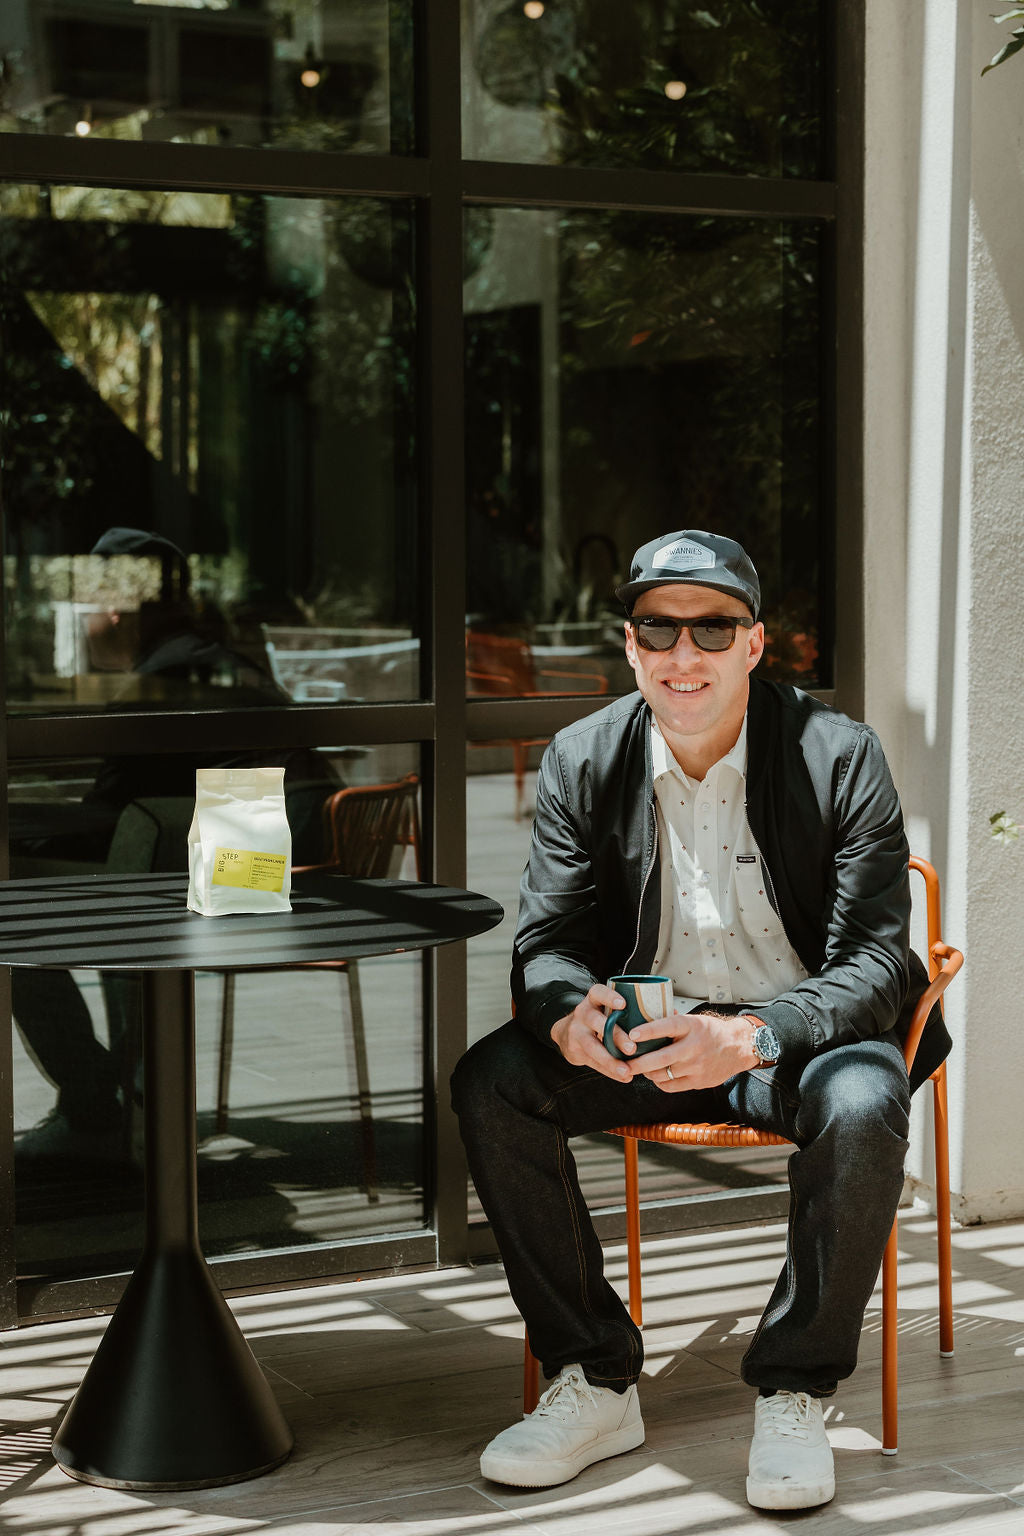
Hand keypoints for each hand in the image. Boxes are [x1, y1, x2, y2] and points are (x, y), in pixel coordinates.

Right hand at [549, 984, 634, 1081]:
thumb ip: (625, 1014)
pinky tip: (623, 1076)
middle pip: (597, 1022)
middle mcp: (583, 1014)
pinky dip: (609, 1071)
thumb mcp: (604, 1010)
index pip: (598, 993)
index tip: (623, 1004)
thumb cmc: (597, 1020)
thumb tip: (662, 1021)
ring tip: (626, 1071)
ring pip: (592, 1047)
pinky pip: (593, 1062)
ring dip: (611, 1060)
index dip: (609, 997)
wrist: (566, 1034)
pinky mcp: (575, 1050)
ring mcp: (576, 1032)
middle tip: (632, 1049)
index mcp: (593, 1000)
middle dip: (616, 1036)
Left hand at [626, 1011, 758, 1092]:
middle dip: (639, 1062)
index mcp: (692, 1026)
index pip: (668, 1027)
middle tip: (625, 1063)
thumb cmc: (712, 1032)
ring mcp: (697, 1066)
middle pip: (661, 1058)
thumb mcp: (694, 1020)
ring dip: (647, 1073)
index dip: (649, 1031)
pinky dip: (660, 1082)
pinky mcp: (698, 1081)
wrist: (738, 1048)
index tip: (632, 1033)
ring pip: (664, 1074)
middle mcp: (694, 1047)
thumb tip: (646, 1016)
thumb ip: (672, 1022)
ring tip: (639, 1069)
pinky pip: (672, 1086)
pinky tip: (655, 1076)